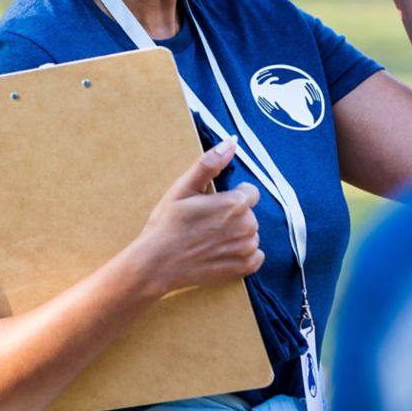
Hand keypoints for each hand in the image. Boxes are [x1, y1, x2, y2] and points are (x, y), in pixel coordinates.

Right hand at [133, 137, 263, 295]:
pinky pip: (255, 256)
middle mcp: (246, 226)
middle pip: (249, 213)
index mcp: (235, 203)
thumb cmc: (168, 223)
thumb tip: (231, 141)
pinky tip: (221, 252)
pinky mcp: (243, 268)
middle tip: (206, 221)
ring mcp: (245, 249)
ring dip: (237, 233)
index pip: (250, 192)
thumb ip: (211, 163)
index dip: (232, 195)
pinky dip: (243, 254)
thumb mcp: (184, 187)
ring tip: (210, 237)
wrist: (156, 264)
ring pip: (251, 234)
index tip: (213, 203)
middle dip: (233, 214)